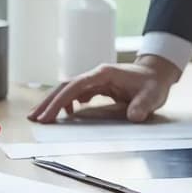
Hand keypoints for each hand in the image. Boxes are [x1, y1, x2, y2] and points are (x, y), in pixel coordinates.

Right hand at [28, 54, 181, 123]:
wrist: (156, 74)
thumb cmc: (152, 83)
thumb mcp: (152, 95)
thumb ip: (143, 105)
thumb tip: (133, 116)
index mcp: (104, 74)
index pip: (75, 86)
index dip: (60, 101)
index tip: (48, 115)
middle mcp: (96, 75)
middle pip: (65, 86)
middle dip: (49, 102)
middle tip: (34, 118)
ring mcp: (95, 80)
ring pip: (68, 90)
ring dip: (54, 103)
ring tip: (41, 118)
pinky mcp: (97, 86)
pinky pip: (76, 93)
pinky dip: (66, 103)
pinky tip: (64, 115)